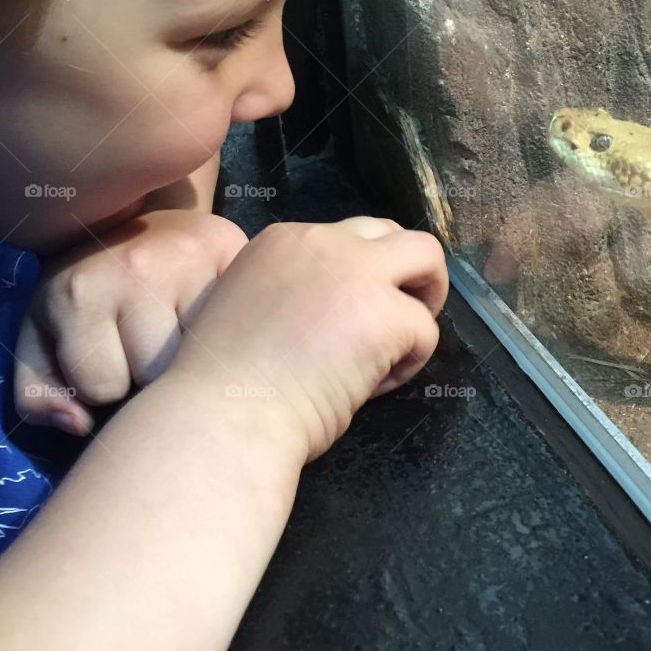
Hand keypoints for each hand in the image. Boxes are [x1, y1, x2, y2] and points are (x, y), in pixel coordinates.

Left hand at [13, 210, 249, 434]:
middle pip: (158, 373)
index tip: (107, 352)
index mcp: (80, 294)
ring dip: (193, 353)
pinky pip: (240, 323)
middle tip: (146, 339)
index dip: (105, 382)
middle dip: (152, 371)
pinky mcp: (235, 250)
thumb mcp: (41, 337)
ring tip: (179, 328)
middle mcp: (138, 270)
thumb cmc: (84, 290)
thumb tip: (78, 425)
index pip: (105, 387)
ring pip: (203, 355)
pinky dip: (230, 330)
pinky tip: (215, 318)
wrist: (126, 216)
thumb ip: (38, 395)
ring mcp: (193, 259)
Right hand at [163, 216, 449, 463]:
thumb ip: (294, 289)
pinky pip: (424, 329)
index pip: (347, 238)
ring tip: (394, 351)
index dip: (357, 279)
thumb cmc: (224, 386)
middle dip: (408, 273)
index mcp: (283, 240)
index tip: (341, 322)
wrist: (223, 417)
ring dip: (422, 303)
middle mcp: (322, 241)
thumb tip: (336, 310)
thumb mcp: (250, 306)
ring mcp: (357, 273)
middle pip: (394, 233)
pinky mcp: (386, 313)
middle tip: (397, 321)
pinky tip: (371, 388)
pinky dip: (409, 362)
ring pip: (427, 257)